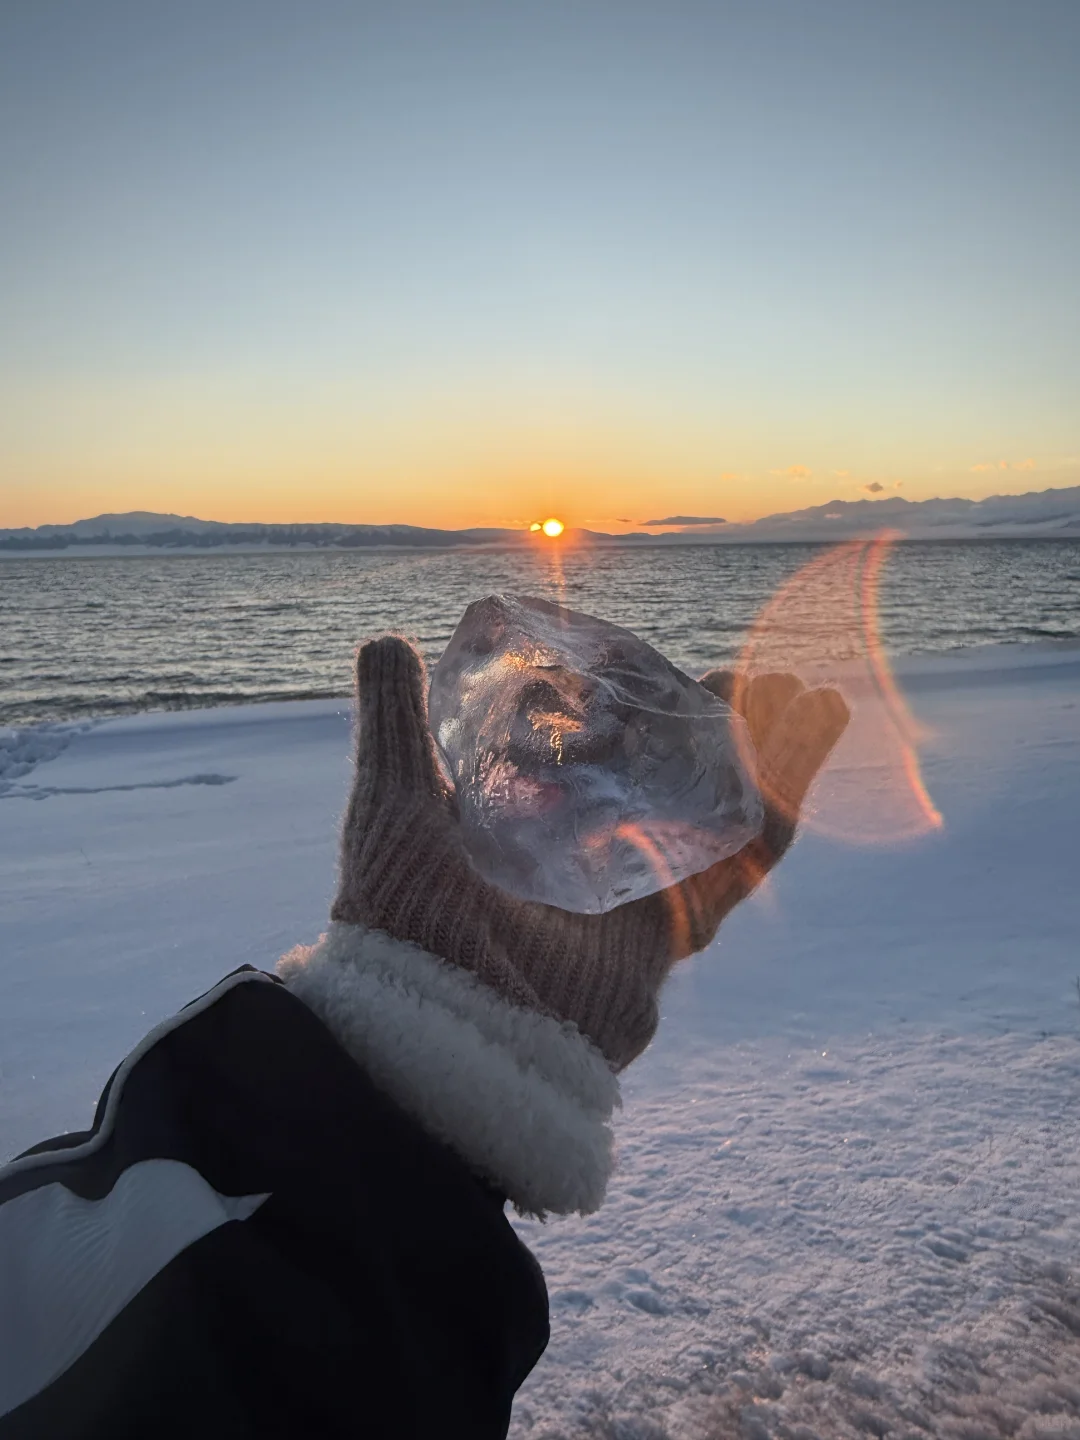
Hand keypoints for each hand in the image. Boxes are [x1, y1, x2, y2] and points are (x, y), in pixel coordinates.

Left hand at [331, 639, 847, 1070]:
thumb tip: (386, 638)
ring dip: (776, 757)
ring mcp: (636, 896)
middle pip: (679, 783)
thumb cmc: (400, 914)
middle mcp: (592, 861)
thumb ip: (395, 721)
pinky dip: (780, 806)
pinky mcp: (670, 933)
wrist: (428, 1020)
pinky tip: (808, 750)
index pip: (605, 756)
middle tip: (766, 674)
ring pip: (725, 815)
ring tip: (818, 700)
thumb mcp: (394, 799)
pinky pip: (740, 864)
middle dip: (730, 730)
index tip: (670, 662)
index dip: (646, 710)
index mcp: (532, 826)